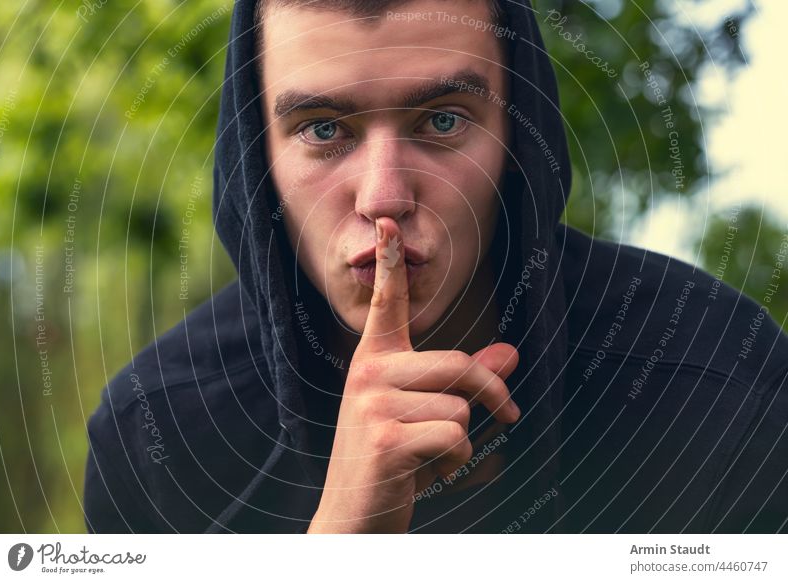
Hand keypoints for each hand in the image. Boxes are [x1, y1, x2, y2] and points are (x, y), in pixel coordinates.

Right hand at [307, 217, 519, 532]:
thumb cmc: (391, 459)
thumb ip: (466, 381)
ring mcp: (373, 404)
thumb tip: (512, 352)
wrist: (352, 516)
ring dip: (463, 441)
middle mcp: (368, 374)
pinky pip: (457, 437)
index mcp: (374, 362)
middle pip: (461, 365)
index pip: (387, 305)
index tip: (388, 222)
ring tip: (428, 455)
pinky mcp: (385, 437)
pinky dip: (456, 462)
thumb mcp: (424, 413)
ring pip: (463, 406)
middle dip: (493, 395)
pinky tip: (425, 472)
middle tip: (509, 414)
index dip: (389, 263)